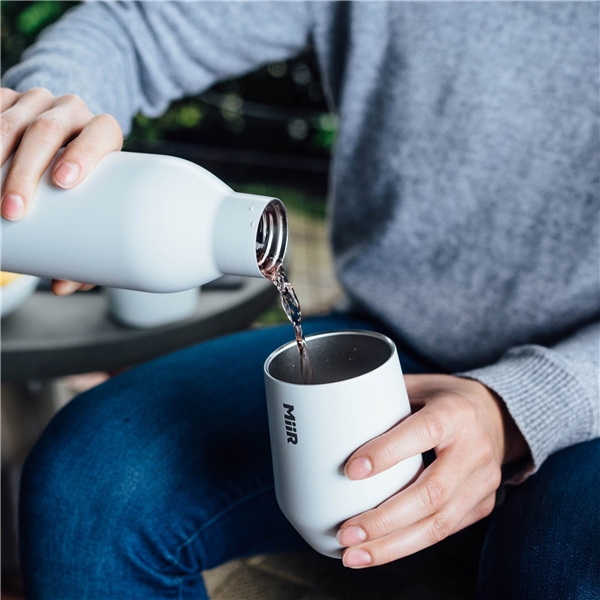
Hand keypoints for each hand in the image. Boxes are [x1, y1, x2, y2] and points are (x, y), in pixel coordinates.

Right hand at [1, 87, 122, 294]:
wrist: (60, 140)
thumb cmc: (83, 185)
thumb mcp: (89, 205)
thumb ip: (85, 245)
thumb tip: (63, 287)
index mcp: (102, 133)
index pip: (101, 133)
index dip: (86, 153)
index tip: (65, 183)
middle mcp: (72, 112)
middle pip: (49, 132)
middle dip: (26, 172)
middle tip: (13, 212)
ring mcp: (37, 102)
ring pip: (13, 120)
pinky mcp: (8, 98)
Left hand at [336, 374, 528, 567]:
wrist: (498, 415)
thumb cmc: (445, 399)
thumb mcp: (419, 386)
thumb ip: (384, 398)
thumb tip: (334, 414)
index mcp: (455, 412)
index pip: (423, 433)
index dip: (387, 453)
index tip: (351, 470)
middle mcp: (475, 449)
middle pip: (431, 493)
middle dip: (384, 519)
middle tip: (345, 533)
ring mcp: (483, 482)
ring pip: (439, 524)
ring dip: (392, 545)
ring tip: (353, 555)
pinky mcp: (482, 505)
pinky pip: (444, 531)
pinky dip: (407, 544)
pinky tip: (378, 551)